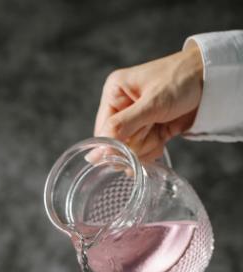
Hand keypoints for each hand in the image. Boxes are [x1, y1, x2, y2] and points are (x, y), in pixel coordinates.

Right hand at [94, 43, 203, 161]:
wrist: (211, 80)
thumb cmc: (180, 80)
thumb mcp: (150, 104)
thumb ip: (122, 128)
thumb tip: (97, 153)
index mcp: (115, 93)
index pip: (103, 131)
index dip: (114, 145)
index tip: (129, 150)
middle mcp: (122, 107)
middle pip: (117, 143)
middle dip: (136, 143)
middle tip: (152, 129)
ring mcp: (137, 120)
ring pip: (132, 149)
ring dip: (148, 146)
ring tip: (161, 130)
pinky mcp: (150, 129)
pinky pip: (144, 149)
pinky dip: (154, 147)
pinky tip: (164, 137)